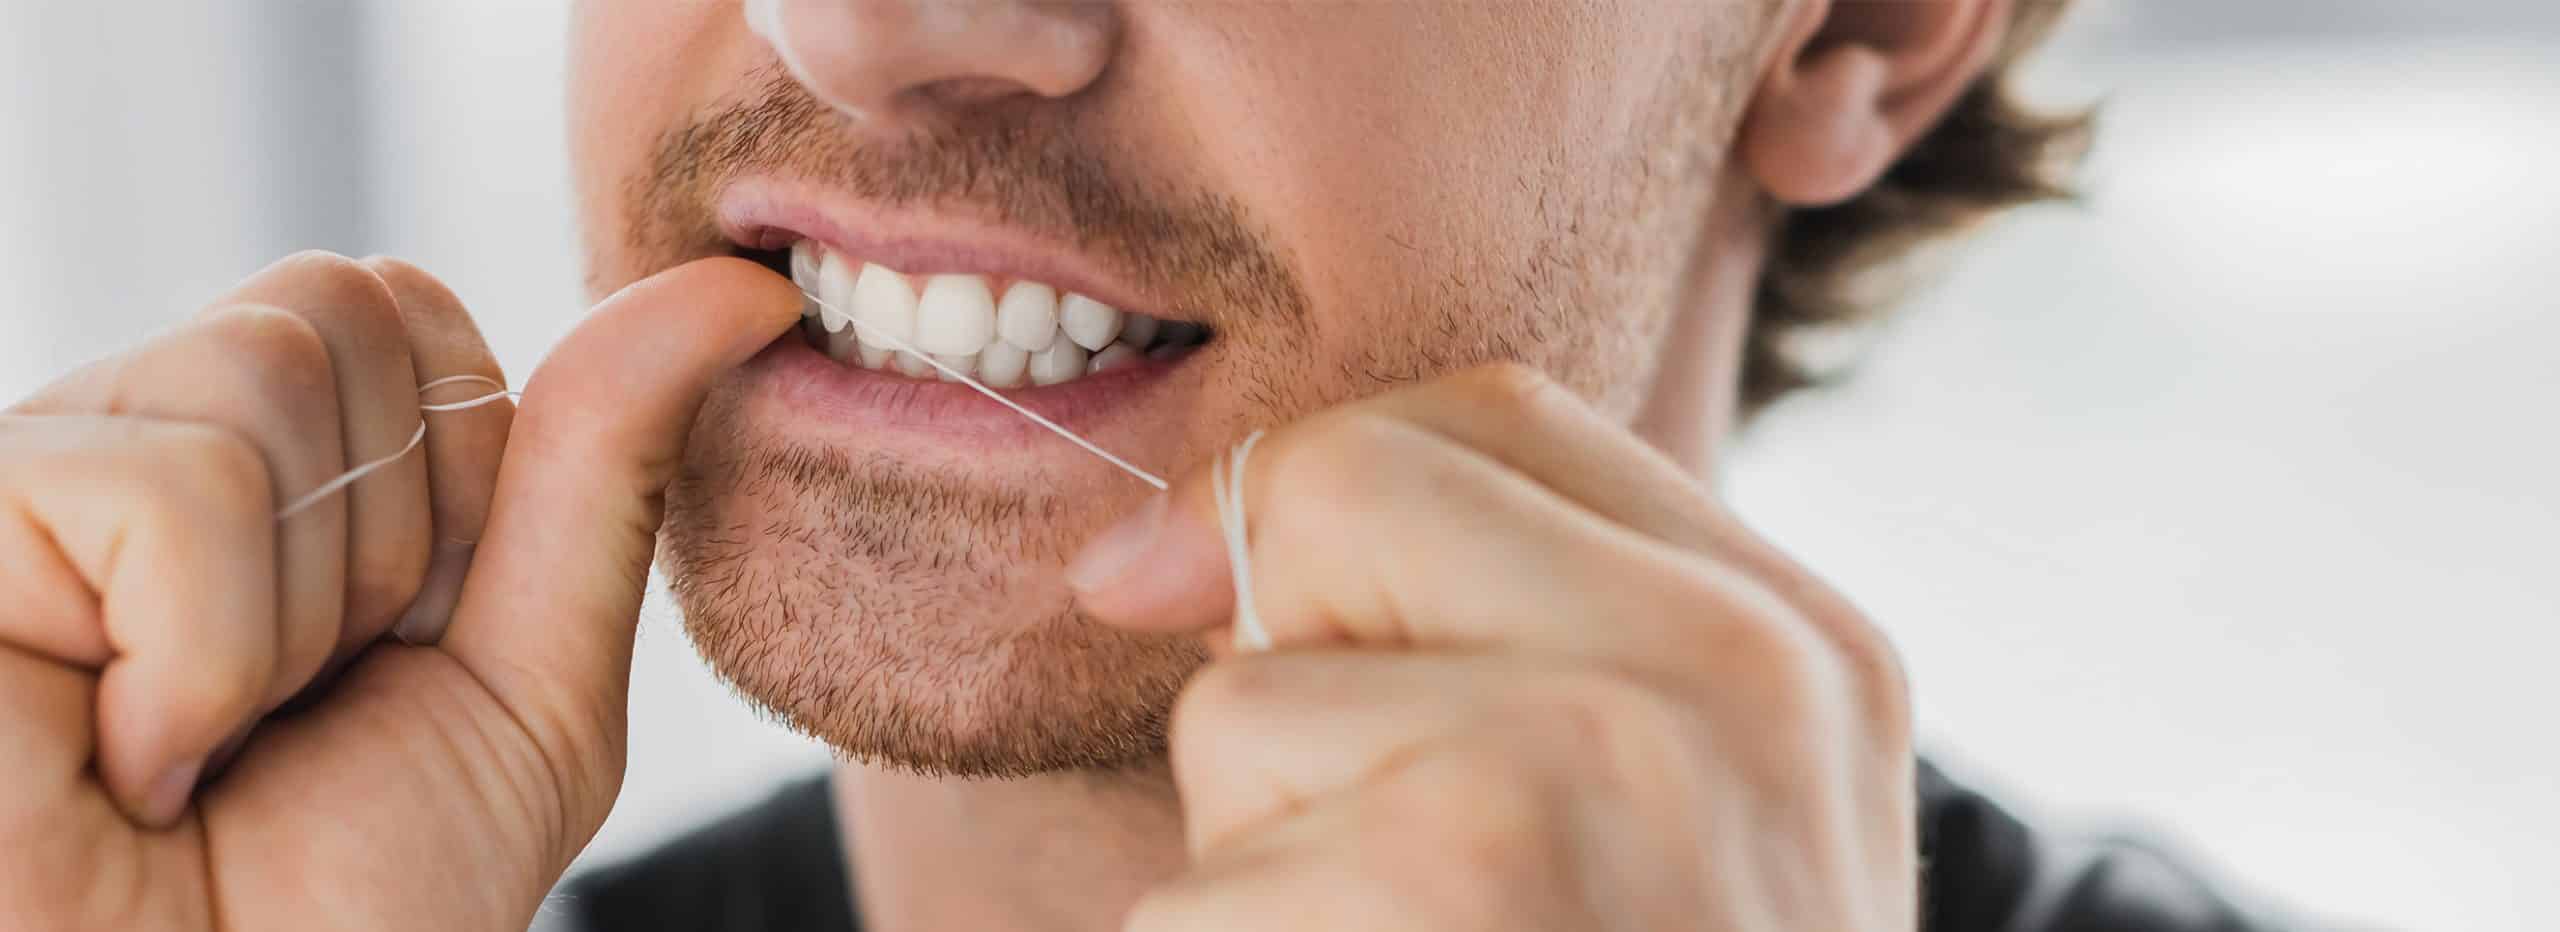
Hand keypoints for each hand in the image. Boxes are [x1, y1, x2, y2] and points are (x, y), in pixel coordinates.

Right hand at [0, 253, 800, 929]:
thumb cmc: (347, 914)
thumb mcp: (528, 687)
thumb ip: (607, 476)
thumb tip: (734, 289)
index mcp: (262, 472)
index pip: (405, 309)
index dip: (459, 483)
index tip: (402, 646)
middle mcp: (129, 445)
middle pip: (339, 305)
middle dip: (386, 541)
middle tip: (299, 708)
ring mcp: (32, 478)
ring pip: (260, 367)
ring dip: (294, 611)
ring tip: (207, 744)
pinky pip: (168, 482)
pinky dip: (200, 659)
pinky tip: (131, 765)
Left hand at [1072, 365, 1916, 930]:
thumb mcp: (1661, 824)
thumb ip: (1495, 645)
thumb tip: (1151, 559)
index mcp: (1797, 647)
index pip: (1490, 414)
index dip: (1308, 488)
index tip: (1191, 594)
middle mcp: (1722, 683)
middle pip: (1335, 497)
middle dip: (1285, 674)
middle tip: (1390, 872)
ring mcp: (1582, 781)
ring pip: (1240, 715)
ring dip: (1259, 881)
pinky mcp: (1438, 883)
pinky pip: (1189, 896)